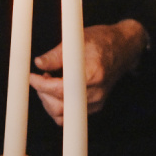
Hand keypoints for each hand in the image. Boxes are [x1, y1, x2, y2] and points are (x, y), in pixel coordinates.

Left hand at [28, 19, 148, 123]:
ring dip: (49, 102)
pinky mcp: (96, 106)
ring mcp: (97, 102)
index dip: (41, 84)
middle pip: (60, 107)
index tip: (32, 76)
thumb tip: (39, 63)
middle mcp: (96, 92)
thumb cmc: (102, 40)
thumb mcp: (78, 40)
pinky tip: (57, 90)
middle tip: (39, 78)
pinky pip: (71, 115)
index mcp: (93, 74)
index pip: (60, 89)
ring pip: (64, 115)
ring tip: (48, 82)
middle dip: (43, 94)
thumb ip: (56, 54)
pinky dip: (59, 106)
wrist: (123, 48)